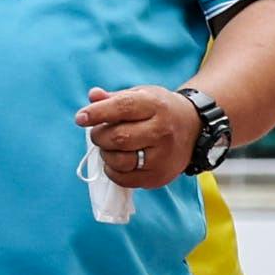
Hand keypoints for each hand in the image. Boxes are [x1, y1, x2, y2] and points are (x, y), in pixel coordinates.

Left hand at [77, 85, 202, 191]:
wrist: (194, 128)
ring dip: (105, 154)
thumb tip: (93, 96)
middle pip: (118, 138)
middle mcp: (162, 131)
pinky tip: (117, 160)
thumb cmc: (159, 109)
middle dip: (99, 136)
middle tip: (99, 133)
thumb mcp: (141, 95)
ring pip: (120, 160)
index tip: (80, 118)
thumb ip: (114, 97)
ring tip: (110, 146)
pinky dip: (112, 170)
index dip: (97, 113)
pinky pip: (124, 179)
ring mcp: (162, 156)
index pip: (122, 108)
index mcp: (155, 105)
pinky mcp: (159, 176)